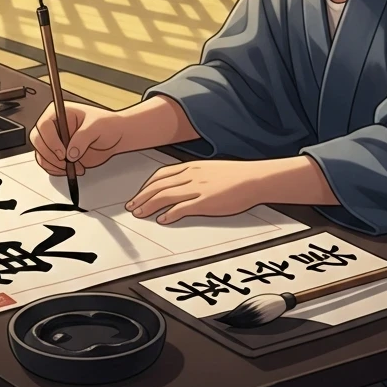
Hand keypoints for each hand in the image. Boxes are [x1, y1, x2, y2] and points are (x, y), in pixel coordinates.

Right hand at [29, 101, 123, 175]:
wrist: (116, 137)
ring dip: (54, 164)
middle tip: (66, 162)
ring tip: (73, 166)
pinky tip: (71, 169)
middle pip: (37, 140)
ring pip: (41, 154)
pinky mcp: (58, 154)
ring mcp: (55, 140)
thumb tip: (71, 152)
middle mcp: (55, 126)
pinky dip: (57, 170)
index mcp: (61, 112)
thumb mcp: (97, 127)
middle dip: (50, 155)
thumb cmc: (108, 125)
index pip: (44, 125)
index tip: (63, 152)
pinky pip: (47, 164)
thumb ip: (83, 138)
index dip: (50, 140)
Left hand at [125, 160, 262, 223]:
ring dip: (150, 205)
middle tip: (132, 206)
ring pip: (166, 196)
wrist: (254, 179)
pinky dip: (169, 214)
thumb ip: (196, 175)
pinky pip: (182, 208)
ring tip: (141, 214)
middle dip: (142, 196)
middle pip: (159, 186)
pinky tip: (163, 219)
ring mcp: (198, 188)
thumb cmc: (237, 176)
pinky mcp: (206, 201)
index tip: (139, 194)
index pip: (161, 175)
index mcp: (193, 167)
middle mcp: (192, 175)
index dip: (147, 185)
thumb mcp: (212, 169)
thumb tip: (184, 185)